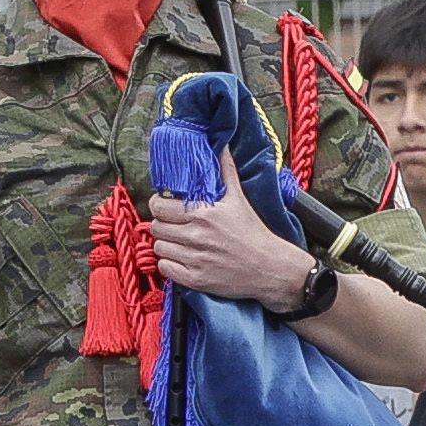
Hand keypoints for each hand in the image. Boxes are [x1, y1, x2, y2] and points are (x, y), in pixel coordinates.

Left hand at [143, 186, 317, 309]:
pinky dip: (169, 264)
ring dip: (165, 244)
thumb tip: (222, 146)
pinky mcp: (195, 278)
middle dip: (162, 224)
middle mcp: (197, 235)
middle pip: (156, 227)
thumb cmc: (253, 233)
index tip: (164, 206)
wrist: (268, 267)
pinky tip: (181, 258)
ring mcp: (195, 258)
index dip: (158, 205)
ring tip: (177, 242)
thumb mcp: (239, 198)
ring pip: (159, 247)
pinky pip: (165, 268)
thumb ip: (226, 171)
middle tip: (172, 225)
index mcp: (204, 213)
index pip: (160, 206)